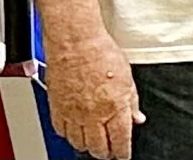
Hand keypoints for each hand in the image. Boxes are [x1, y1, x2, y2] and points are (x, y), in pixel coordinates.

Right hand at [45, 32, 142, 159]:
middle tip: (109, 150)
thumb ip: (132, 102)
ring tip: (93, 143)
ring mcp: (72, 113)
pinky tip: (75, 131)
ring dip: (86, 146)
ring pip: (78, 143)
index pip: (120, 140)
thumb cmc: (101, 53)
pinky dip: (68, 135)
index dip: (123, 152)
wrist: (75, 43)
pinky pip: (61, 131)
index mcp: (114, 107)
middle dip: (105, 153)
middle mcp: (92, 114)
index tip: (123, 155)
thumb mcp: (127, 77)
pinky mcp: (56, 108)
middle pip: (98, 147)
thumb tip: (137, 118)